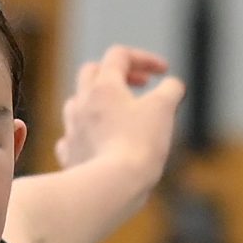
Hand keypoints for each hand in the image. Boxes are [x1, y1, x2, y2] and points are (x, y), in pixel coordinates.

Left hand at [55, 44, 183, 177]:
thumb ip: (171, 90)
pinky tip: (97, 141)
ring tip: (118, 113)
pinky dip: (86, 133)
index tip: (163, 73)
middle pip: (91, 72)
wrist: (111, 187)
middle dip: (116, 73)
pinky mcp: (70, 155)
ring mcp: (72, 129)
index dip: (144, 58)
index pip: (119, 55)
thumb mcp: (164, 109)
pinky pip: (71, 137)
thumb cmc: (138, 145)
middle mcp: (81, 103)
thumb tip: (173, 86)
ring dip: (98, 102)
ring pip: (77, 103)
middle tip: (139, 85)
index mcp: (103, 87)